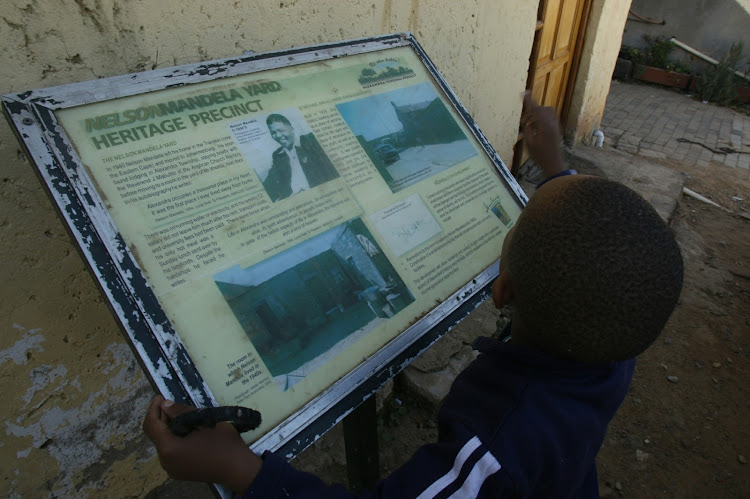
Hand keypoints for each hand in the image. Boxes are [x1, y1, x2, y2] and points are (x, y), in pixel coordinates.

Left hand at [142, 395, 262, 492]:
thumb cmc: (223, 444)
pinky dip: (174, 439)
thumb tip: (165, 405)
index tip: (161, 397)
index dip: (153, 408)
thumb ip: (183, 412)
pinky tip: (187, 431)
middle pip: (156, 435)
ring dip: (168, 428)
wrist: (238, 469)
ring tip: (182, 416)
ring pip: (163, 443)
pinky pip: (170, 452)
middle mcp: (165, 461)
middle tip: (172, 404)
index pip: (151, 425)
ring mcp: (172, 469)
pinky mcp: (179, 472)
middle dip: (161, 418)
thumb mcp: (205, 422)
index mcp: (169, 449)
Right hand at [521, 92, 565, 177]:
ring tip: (529, 125)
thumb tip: (527, 121)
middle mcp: (552, 123)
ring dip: (537, 115)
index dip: (529, 101)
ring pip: (547, 112)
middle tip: (523, 122)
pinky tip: (536, 128)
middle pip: (541, 109)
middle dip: (531, 112)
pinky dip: (542, 119)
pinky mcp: (557, 129)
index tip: (524, 92)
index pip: (536, 109)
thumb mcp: (529, 143)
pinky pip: (549, 118)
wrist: (554, 164)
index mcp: (544, 126)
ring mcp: (556, 126)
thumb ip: (528, 129)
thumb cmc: (540, 156)